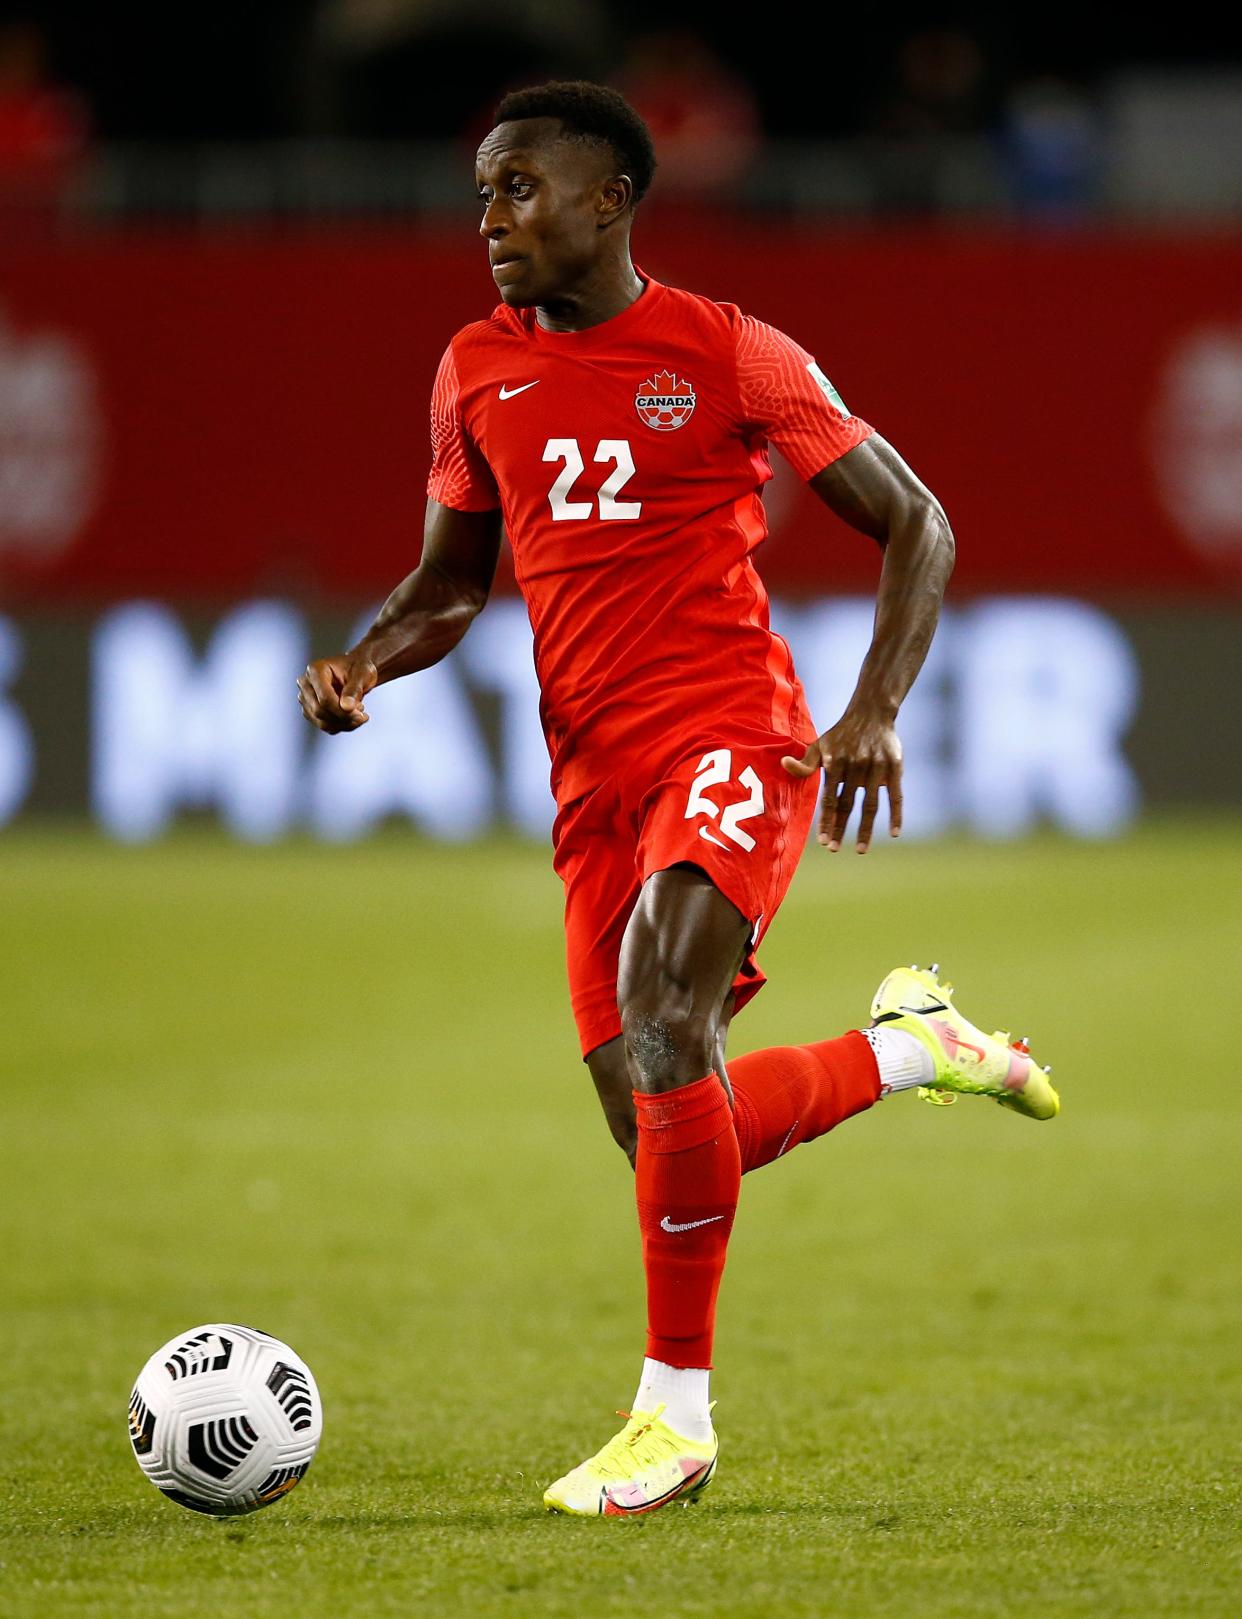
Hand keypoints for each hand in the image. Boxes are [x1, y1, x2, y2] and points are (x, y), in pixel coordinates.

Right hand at [297, 654, 377, 733]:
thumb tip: (346, 707)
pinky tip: (353, 718)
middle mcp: (306, 684)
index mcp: (315, 670)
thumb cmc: (360, 668)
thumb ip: (354, 690)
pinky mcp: (310, 710)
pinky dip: (341, 726)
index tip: (361, 712)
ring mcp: (306, 698)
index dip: (342, 710)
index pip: (324, 698)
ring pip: (321, 722)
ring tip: (360, 715)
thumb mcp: (363, 674)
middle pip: (319, 711)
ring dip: (344, 724)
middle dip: (344, 718)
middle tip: (362, 715)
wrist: (357, 672)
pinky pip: (324, 725)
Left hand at [781, 711, 903, 852]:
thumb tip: (784, 764)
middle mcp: (855, 768)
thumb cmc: (841, 734)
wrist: (871, 713)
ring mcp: (876, 769)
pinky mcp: (894, 768)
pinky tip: (894, 833)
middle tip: (832, 849)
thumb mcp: (819, 745)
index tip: (821, 841)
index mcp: (835, 765)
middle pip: (847, 805)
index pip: (829, 799)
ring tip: (859, 849)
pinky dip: (896, 814)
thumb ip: (804, 763)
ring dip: (865, 829)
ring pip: (870, 805)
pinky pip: (896, 795)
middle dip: (840, 829)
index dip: (826, 821)